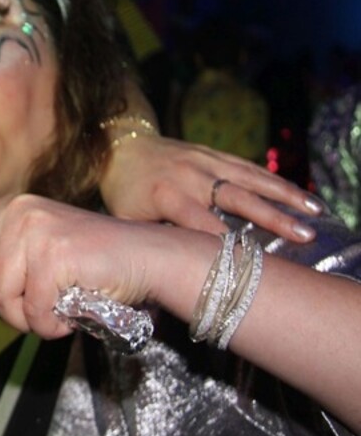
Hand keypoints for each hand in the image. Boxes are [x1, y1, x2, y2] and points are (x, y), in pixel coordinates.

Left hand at [0, 195, 158, 338]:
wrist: (148, 260)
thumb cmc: (90, 267)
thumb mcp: (30, 269)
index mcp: (5, 209)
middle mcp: (15, 211)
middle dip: (3, 308)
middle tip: (36, 308)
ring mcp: (34, 229)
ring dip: (28, 320)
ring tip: (55, 310)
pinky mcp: (54, 254)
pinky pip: (32, 310)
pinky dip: (51, 325)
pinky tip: (71, 313)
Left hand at [100, 135, 322, 241]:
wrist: (121, 146)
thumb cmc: (124, 192)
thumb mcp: (126, 220)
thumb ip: (147, 246)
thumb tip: (157, 290)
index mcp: (167, 197)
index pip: (203, 224)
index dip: (228, 242)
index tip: (253, 261)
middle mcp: (190, 177)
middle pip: (236, 199)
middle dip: (271, 217)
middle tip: (302, 235)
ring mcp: (204, 161)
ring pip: (250, 178)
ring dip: (284, 195)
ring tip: (314, 211)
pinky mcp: (212, 153)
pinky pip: (247, 166)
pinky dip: (273, 180)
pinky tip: (297, 193)